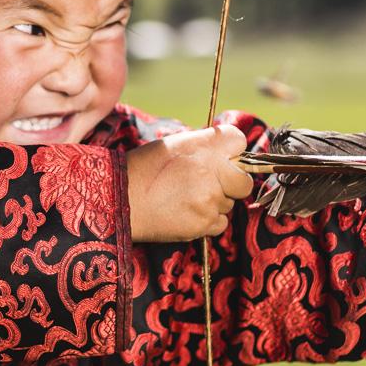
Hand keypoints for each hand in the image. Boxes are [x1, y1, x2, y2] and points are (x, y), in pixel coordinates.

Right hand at [125, 125, 253, 242]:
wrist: (121, 201)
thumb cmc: (145, 169)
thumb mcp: (175, 144)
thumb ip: (205, 145)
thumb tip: (229, 151)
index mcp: (204, 146)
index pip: (240, 142)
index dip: (233, 151)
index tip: (224, 159)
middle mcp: (211, 172)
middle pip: (244, 181)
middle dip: (232, 183)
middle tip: (211, 184)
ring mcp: (209, 200)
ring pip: (229, 203)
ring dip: (215, 202)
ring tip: (187, 198)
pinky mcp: (204, 223)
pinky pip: (220, 223)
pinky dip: (208, 220)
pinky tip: (187, 212)